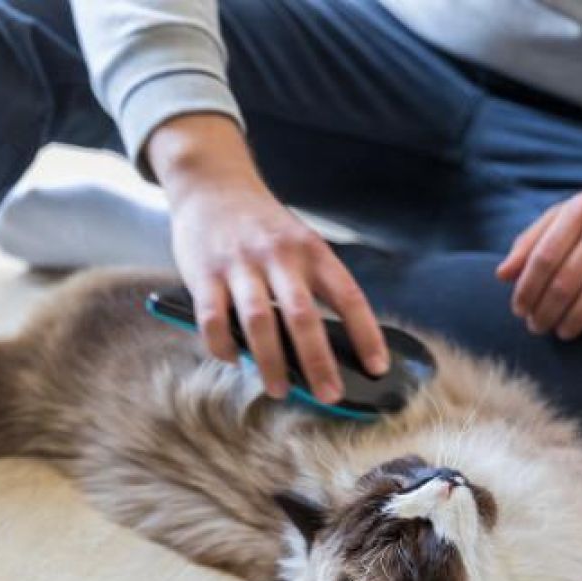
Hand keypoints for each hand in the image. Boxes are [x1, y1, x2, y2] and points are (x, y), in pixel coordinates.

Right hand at [147, 115, 388, 402]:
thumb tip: (329, 349)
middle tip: (330, 395)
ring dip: (271, 361)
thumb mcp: (299, 243)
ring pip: (259, 320)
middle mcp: (279, 255)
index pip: (348, 296)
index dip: (365, 334)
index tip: (376, 367)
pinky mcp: (204, 273)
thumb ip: (311, 286)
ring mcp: (240, 264)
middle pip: (303, 315)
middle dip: (318, 361)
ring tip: (281, 390)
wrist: (213, 184)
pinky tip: (233, 360)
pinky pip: (213, 319)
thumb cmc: (263, 227)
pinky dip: (223, 346)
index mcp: (312, 250)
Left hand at [497, 165, 581, 339]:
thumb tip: (502, 274)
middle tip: (537, 328)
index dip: (527, 289)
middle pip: (566, 279)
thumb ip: (533, 240)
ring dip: (575, 319)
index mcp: (578, 211)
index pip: (543, 257)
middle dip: (546, 310)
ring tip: (563, 333)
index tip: (519, 311)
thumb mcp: (570, 213)